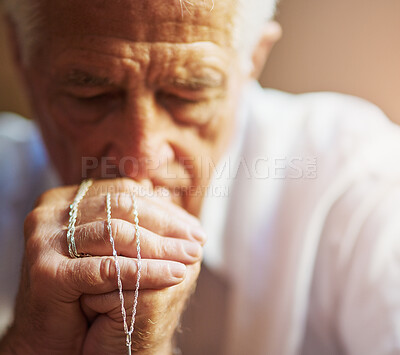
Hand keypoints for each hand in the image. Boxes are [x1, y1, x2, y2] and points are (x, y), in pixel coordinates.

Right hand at [0, 178, 204, 353]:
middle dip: (166, 224)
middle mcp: (49, 212)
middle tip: (198, 240)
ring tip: (192, 257)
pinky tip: (174, 275)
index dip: (163, 208)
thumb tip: (171, 197)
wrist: (56, 339)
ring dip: (161, 247)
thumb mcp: (112, 247)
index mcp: (65, 199)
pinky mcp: (46, 271)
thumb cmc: (90, 290)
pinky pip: (107, 268)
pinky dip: (145, 271)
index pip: (123, 192)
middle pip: (121, 206)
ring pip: (116, 233)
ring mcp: (43, 238)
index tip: (192, 226)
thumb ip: (131, 219)